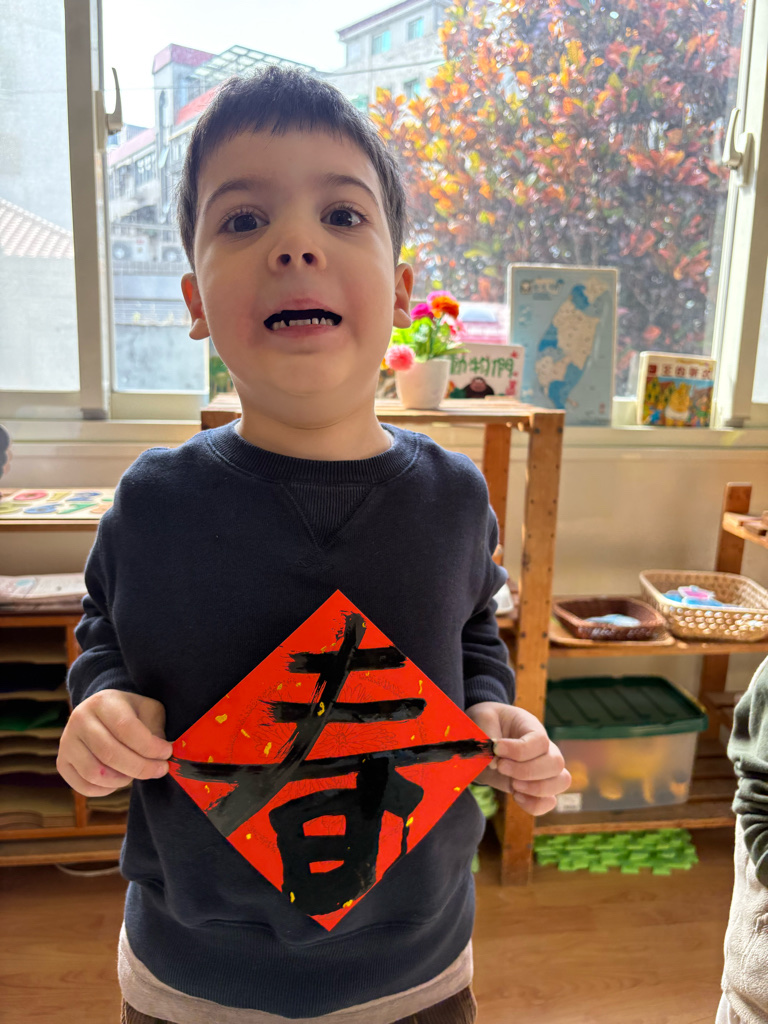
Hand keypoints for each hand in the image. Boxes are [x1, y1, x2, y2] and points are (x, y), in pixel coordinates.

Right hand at [57, 689, 172, 796]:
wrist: (103, 714)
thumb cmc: (131, 713)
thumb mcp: (148, 710)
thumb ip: (156, 730)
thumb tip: (163, 755)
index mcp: (103, 702)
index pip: (126, 728)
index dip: (149, 746)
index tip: (167, 754)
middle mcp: (79, 719)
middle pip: (110, 753)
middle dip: (141, 767)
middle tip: (160, 770)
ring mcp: (67, 742)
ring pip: (95, 773)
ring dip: (123, 779)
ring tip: (138, 772)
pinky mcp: (62, 763)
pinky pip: (84, 786)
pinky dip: (107, 789)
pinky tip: (120, 779)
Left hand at [467, 701, 570, 814]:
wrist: (486, 740)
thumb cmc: (487, 722)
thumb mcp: (482, 717)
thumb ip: (487, 732)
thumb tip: (495, 762)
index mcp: (533, 727)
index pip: (540, 741)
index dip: (518, 750)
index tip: (496, 748)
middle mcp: (545, 749)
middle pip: (556, 763)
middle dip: (526, 771)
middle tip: (501, 767)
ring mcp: (544, 769)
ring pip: (561, 782)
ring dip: (535, 789)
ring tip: (512, 784)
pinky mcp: (537, 787)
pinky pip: (549, 802)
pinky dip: (534, 805)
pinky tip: (516, 796)